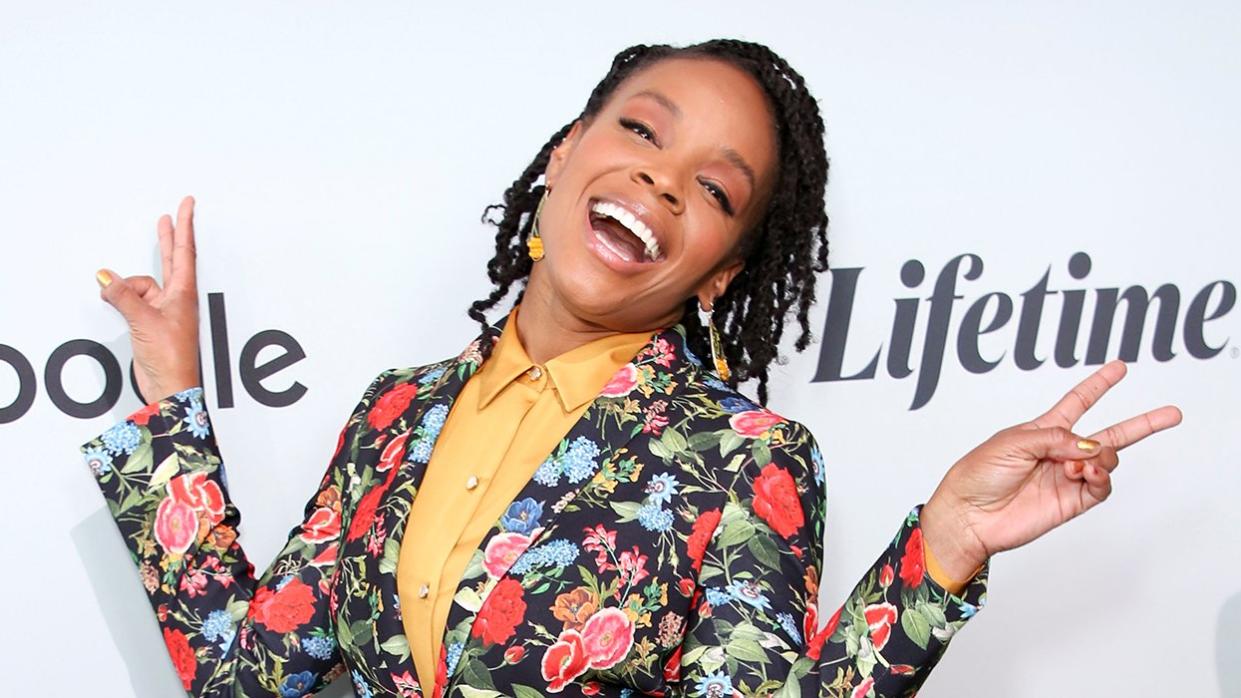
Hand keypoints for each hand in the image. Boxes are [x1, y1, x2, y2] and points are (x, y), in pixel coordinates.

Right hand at [95, 195, 201, 403]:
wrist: (170, 387)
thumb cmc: (170, 357)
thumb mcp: (143, 319)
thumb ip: (123, 295)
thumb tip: (106, 277)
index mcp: (184, 292)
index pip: (185, 251)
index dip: (185, 226)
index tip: (188, 204)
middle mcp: (177, 298)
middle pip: (172, 260)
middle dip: (168, 237)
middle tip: (170, 216)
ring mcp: (165, 311)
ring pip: (142, 285)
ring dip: (127, 286)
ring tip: (114, 293)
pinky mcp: (152, 323)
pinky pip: (134, 300)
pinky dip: (122, 297)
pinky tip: (111, 297)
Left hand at [920, 360, 1182, 580]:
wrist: (969, 516)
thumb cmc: (978, 474)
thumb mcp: (1013, 442)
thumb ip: (1056, 438)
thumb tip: (1092, 446)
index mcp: (1042, 431)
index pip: (1077, 402)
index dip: (1098, 385)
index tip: (1120, 368)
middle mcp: (1059, 453)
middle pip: (1108, 435)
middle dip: (1141, 424)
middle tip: (1172, 414)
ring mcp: (1067, 477)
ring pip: (1107, 461)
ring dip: (1102, 457)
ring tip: (1080, 464)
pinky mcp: (1071, 502)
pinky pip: (1101, 487)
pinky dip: (1101, 477)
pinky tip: (1087, 473)